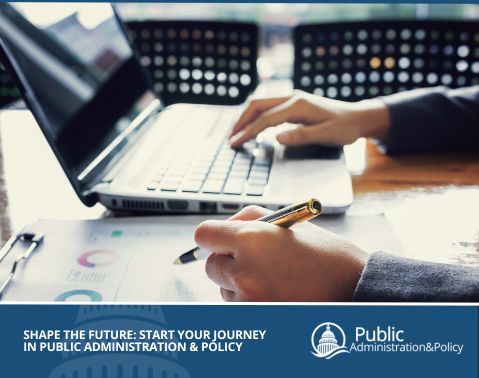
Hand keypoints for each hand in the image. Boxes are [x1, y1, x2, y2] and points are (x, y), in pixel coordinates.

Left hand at [195, 206, 367, 301]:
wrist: (355, 289)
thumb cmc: (325, 254)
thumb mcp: (287, 223)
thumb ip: (250, 219)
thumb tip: (224, 227)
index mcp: (251, 239)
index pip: (204, 235)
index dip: (214, 236)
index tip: (222, 239)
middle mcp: (243, 270)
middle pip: (211, 265)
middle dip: (227, 261)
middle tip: (254, 258)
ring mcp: (248, 299)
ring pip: (224, 288)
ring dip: (238, 283)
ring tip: (273, 277)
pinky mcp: (255, 319)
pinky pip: (238, 306)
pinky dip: (249, 300)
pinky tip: (275, 293)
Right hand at [229, 90, 389, 147]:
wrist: (357, 117)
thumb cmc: (344, 128)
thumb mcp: (326, 135)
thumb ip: (301, 136)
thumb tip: (276, 138)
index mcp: (298, 105)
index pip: (265, 119)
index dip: (248, 132)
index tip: (235, 144)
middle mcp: (292, 98)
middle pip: (256, 105)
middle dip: (240, 121)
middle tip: (229, 139)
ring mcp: (291, 99)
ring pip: (259, 104)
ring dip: (245, 118)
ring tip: (235, 134)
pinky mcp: (292, 104)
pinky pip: (267, 107)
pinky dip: (254, 117)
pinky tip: (250, 128)